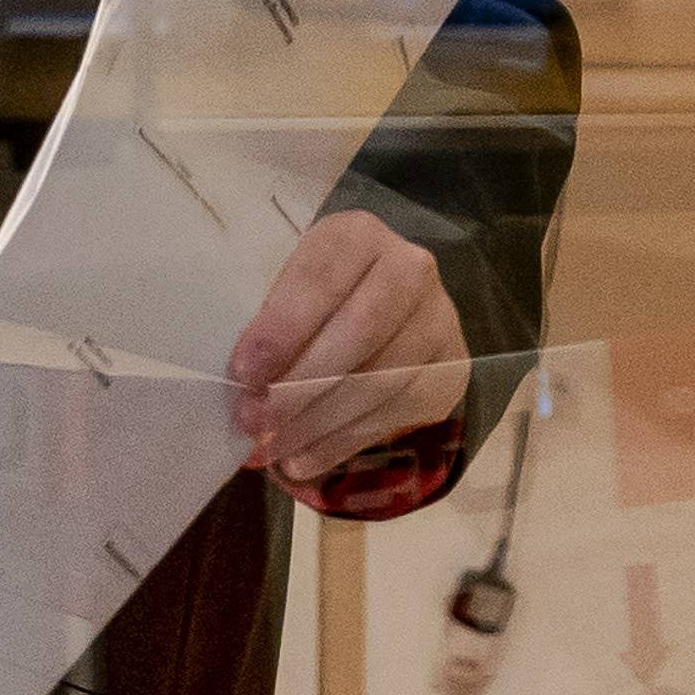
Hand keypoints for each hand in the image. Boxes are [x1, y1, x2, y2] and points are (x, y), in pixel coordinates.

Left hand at [226, 211, 460, 487]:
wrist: (388, 304)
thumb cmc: (318, 297)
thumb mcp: (290, 290)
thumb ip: (271, 326)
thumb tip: (244, 389)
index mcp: (357, 235)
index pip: (321, 280)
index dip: (282, 328)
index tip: (244, 372)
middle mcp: (410, 269)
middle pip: (358, 332)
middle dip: (299, 385)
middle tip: (253, 422)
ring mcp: (439, 319)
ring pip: (381, 380)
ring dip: (319, 423)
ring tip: (273, 448)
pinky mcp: (450, 368)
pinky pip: (398, 413)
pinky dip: (345, 441)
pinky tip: (306, 458)